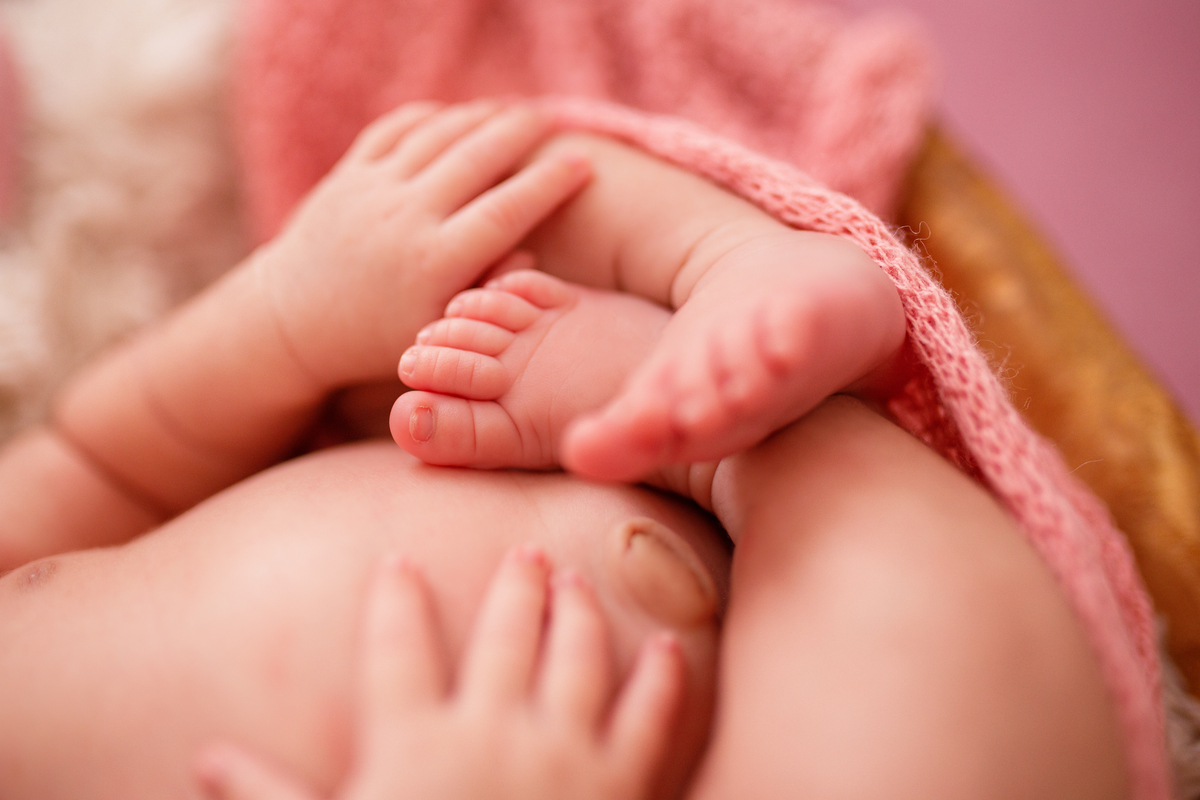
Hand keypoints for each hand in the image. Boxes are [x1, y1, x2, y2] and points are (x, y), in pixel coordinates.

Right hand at [195, 546, 684, 799]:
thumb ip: (268, 798)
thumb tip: (204, 760)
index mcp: (415, 740)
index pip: (397, 645)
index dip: (396, 599)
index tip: (397, 559)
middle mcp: (491, 729)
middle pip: (504, 632)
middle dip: (513, 586)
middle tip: (524, 552)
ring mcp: (561, 754)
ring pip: (576, 656)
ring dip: (578, 611)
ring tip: (576, 579)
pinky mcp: (619, 785)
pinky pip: (649, 719)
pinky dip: (663, 680)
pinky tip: (670, 648)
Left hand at [257, 100, 590, 387]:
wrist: (296, 321)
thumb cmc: (382, 336)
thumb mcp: (442, 331)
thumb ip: (490, 293)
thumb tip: (533, 251)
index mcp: (433, 262)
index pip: (507, 209)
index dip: (549, 182)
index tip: (581, 164)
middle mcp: (403, 218)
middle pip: (477, 155)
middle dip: (522, 131)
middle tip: (553, 121)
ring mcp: (370, 190)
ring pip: (438, 133)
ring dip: (481, 115)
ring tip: (514, 112)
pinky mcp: (346, 175)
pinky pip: (396, 128)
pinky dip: (432, 115)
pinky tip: (458, 116)